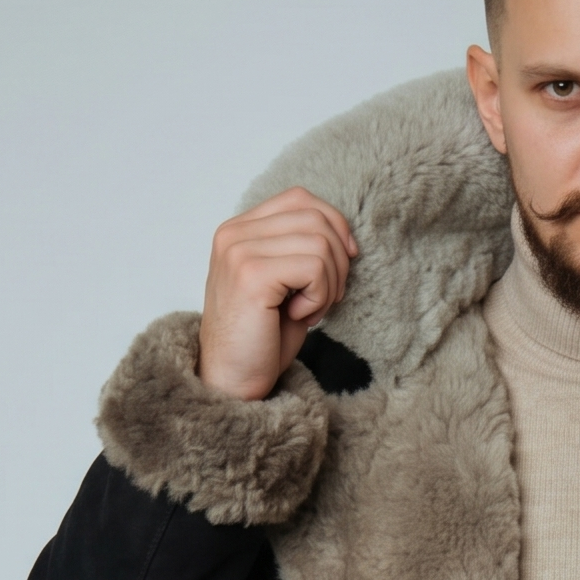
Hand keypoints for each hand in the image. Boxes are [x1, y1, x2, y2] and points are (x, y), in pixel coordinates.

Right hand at [198, 187, 358, 400]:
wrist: (233, 380)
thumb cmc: (263, 337)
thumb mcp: (286, 284)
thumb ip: (303, 250)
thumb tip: (346, 236)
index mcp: (240, 230)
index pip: (300, 199)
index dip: (334, 225)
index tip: (345, 261)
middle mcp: (234, 234)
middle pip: (316, 217)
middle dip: (338, 260)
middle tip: (327, 298)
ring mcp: (238, 251)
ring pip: (320, 242)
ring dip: (329, 283)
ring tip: (310, 310)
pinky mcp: (250, 274)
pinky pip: (314, 268)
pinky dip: (320, 296)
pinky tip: (300, 316)